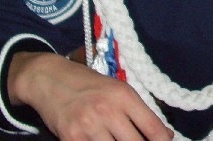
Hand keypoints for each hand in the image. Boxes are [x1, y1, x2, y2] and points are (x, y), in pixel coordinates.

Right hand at [8, 51, 172, 139]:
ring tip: (118, 140)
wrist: (49, 78)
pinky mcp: (71, 138)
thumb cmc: (86, 82)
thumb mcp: (115, 88)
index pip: (152, 127)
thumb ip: (137, 110)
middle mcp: (109, 111)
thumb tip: (164, 134)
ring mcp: (89, 126)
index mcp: (124, 95)